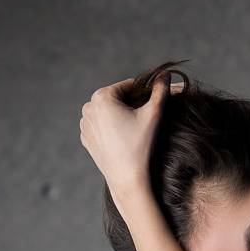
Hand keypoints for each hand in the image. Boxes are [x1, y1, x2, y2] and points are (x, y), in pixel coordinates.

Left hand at [79, 73, 169, 200]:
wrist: (126, 177)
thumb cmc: (140, 145)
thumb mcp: (153, 115)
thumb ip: (160, 91)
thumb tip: (165, 73)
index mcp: (101, 96)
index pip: (128, 86)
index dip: (144, 95)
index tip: (152, 108)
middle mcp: (88, 106)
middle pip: (116, 99)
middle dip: (131, 107)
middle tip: (143, 124)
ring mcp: (84, 123)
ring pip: (108, 112)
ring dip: (120, 117)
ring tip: (132, 133)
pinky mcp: (85, 137)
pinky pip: (101, 127)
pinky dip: (111, 130)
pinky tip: (122, 141)